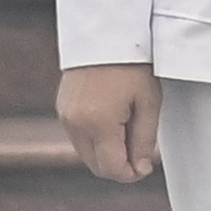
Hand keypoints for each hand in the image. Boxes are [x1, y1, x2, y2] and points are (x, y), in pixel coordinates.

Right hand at [56, 64, 160, 182]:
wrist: (106, 35)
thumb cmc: (133, 66)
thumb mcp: (149, 102)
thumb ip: (144, 139)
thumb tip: (140, 169)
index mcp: (98, 123)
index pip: (110, 168)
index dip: (130, 175)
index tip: (145, 168)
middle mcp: (75, 125)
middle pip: (95, 166)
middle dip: (118, 166)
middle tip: (140, 151)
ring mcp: (65, 117)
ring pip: (85, 154)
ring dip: (106, 153)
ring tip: (129, 128)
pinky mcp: (62, 110)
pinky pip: (78, 138)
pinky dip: (95, 139)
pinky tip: (114, 121)